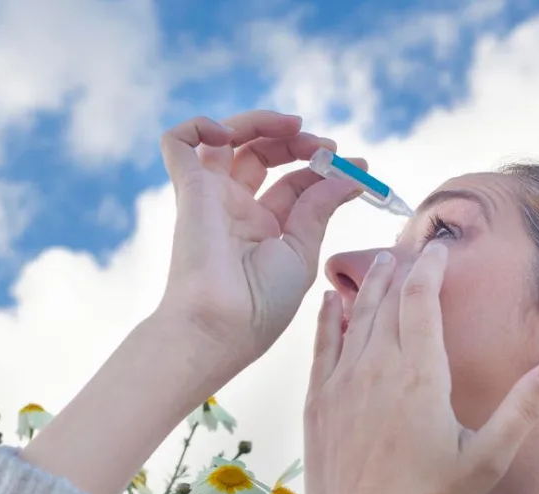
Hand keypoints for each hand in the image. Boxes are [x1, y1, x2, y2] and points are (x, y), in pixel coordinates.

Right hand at [155, 110, 364, 377]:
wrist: (221, 325)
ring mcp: (211, 196)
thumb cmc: (261, 305)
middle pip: (263, 153)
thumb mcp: (302, 250)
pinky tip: (229, 134)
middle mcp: (236, 208)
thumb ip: (320, 207)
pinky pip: (178, 141)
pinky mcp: (188, 188)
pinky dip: (199, 125)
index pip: (294, 182)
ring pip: (225, 138)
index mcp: (265, 228)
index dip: (326, 168)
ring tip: (293, 127)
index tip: (360, 166)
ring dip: (260, 121)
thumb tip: (351, 176)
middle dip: (297, 141)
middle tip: (325, 146)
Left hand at [285, 242, 538, 493]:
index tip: (438, 247)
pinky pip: (323, 342)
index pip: (422, 298)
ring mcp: (343, 379)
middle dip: (402, 267)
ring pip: (354, 315)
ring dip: (369, 284)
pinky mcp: (320, 398)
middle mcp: (378, 365)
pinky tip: (330, 301)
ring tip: (380, 262)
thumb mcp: (485, 460)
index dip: (430, 266)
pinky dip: (328, 316)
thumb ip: (522, 409)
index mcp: (421, 373)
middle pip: (388, 298)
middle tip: (411, 247)